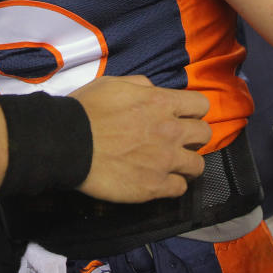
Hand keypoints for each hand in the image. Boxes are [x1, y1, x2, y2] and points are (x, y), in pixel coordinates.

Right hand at [69, 75, 210, 202]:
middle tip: (176, 141)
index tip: (181, 117)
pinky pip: (179, 189)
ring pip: (198, 165)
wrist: (67, 142)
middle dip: (192, 137)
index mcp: (160, 103)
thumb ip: (139, 84)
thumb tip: (152, 89)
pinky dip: (171, 185)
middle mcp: (170, 131)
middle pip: (205, 134)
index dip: (192, 111)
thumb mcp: (112, 83)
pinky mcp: (154, 186)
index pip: (201, 105)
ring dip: (186, 164)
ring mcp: (164, 160)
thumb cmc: (86, 109)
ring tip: (171, 165)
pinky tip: (158, 180)